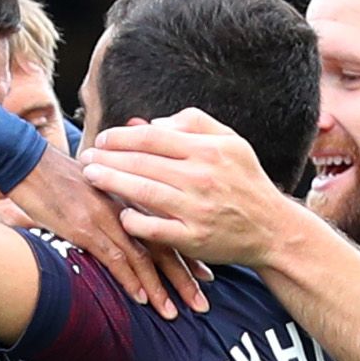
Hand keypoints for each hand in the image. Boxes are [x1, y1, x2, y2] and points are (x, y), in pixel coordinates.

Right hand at [5, 144, 204, 313]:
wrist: (24, 160)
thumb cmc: (52, 173)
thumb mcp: (92, 186)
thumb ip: (111, 205)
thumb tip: (120, 223)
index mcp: (129, 196)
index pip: (168, 226)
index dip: (188, 253)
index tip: (205, 274)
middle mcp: (124, 207)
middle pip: (164, 244)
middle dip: (185, 277)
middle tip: (201, 302)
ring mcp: (106, 218)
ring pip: (144, 256)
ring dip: (160, 288)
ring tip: (173, 313)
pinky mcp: (85, 228)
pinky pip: (115, 258)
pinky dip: (130, 280)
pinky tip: (142, 299)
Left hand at [82, 111, 306, 271]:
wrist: (273, 229)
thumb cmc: (246, 182)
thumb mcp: (231, 143)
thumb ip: (193, 124)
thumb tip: (150, 122)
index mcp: (209, 150)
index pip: (153, 137)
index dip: (122, 136)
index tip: (103, 139)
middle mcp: (202, 177)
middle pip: (142, 162)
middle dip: (108, 158)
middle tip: (86, 157)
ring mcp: (197, 209)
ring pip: (144, 192)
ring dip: (112, 183)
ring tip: (91, 177)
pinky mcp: (193, 238)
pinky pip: (154, 228)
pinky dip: (134, 221)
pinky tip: (119, 214)